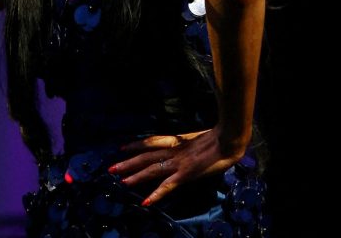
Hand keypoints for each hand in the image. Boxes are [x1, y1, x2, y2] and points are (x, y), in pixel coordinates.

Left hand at [108, 126, 246, 206]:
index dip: (138, 144)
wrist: (229, 139)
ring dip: (136, 176)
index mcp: (178, 142)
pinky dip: (155, 194)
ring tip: (121, 182)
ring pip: (152, 169)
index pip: (153, 141)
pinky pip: (167, 186)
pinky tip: (145, 202)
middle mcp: (174, 151)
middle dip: (129, 162)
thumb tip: (190, 148)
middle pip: (147, 156)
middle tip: (111, 168)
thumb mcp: (203, 139)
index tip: (123, 147)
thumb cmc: (222, 138)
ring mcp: (178, 163)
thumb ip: (193, 144)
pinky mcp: (185, 174)